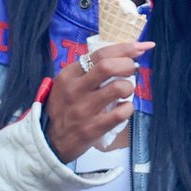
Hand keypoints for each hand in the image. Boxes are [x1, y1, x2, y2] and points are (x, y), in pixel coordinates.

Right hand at [44, 41, 153, 162]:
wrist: (50, 142)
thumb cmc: (63, 109)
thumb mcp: (65, 85)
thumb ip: (86, 71)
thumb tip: (121, 56)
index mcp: (68, 75)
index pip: (100, 54)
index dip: (125, 48)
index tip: (140, 48)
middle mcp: (74, 90)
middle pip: (108, 66)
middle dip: (128, 65)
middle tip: (131, 71)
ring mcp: (83, 110)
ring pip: (118, 88)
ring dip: (129, 87)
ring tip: (126, 92)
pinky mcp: (92, 128)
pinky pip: (120, 113)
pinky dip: (128, 109)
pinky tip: (123, 109)